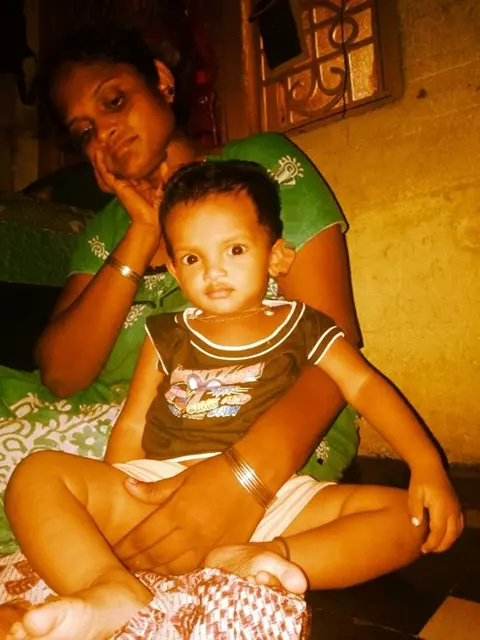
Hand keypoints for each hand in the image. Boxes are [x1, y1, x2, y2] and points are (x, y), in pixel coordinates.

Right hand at [93, 148, 162, 229]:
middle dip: (109, 157)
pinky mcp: (117, 187)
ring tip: (97, 147)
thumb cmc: (157, 207)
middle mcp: (127, 184)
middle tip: (104, 144)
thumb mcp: (161, 186)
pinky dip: (101, 164)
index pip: (128, 168)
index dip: (123, 158)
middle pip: (115, 168)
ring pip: (107, 170)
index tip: (120, 145)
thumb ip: (161, 174)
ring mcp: (120, 186)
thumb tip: (164, 163)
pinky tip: (97, 154)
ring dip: (101, 159)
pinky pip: (106, 174)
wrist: (151, 220)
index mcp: (137, 184)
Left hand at [114, 454, 264, 573]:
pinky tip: (170, 568)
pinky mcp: (222, 551)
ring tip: (143, 568)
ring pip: (174, 568)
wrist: (254, 474)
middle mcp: (190, 533)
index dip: (125, 547)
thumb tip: (126, 487)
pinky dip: (179, 571)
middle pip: (155, 557)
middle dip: (135, 562)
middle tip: (122, 564)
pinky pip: (195, 567)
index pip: (143, 537)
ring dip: (155, 570)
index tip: (113, 551)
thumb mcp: (183, 476)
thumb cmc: (215, 472)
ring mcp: (207, 545)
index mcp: (177, 511)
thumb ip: (153, 489)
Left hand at [408, 462, 463, 552]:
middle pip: (450, 536)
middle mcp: (452, 510)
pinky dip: (454, 534)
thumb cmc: (420, 480)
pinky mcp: (458, 506)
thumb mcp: (414, 493)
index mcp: (441, 507)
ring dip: (447, 542)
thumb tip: (416, 525)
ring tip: (434, 546)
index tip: (423, 549)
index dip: (432, 543)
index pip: (439, 532)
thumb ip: (415, 509)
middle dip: (440, 546)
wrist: (430, 466)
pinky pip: (460, 525)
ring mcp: (457, 508)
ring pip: (457, 532)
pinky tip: (445, 536)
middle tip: (427, 550)